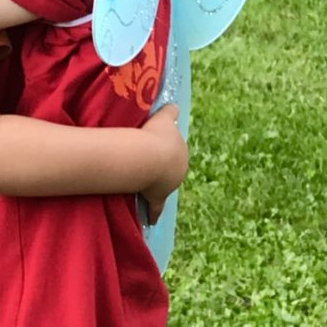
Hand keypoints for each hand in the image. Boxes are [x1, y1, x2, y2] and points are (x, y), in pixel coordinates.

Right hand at [137, 103, 186, 224]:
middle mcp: (179, 170)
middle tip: (147, 163)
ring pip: (163, 185)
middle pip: (171, 169)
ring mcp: (169, 185)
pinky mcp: (157, 197)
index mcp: (181, 151)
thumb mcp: (164, 118)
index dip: (164, 148)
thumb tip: (174, 106)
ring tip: (144, 183)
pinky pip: (156, 207)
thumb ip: (170, 112)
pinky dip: (153, 213)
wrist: (151, 157)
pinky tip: (151, 220)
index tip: (156, 147)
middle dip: (162, 167)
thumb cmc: (156, 136)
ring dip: (156, 185)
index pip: (175, 150)